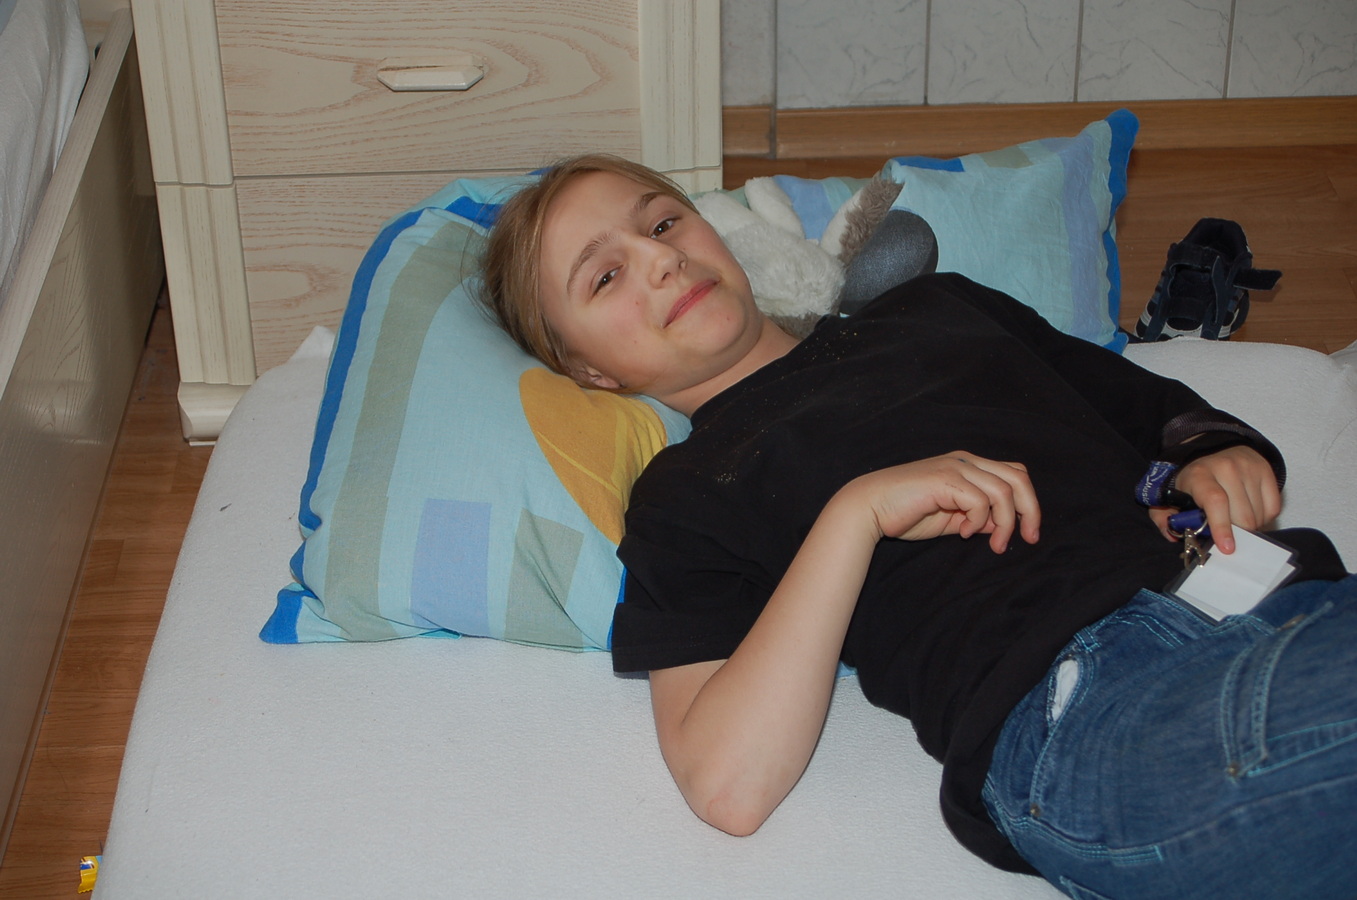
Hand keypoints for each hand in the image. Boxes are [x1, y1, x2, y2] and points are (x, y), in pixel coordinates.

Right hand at [846, 452, 1040, 553]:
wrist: (870, 508)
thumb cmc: (905, 514)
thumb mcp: (951, 519)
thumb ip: (977, 518)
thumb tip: (1001, 526)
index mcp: (968, 466)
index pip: (1014, 474)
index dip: (1028, 502)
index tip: (1028, 534)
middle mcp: (965, 460)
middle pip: (1018, 478)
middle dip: (1030, 511)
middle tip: (1027, 539)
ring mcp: (955, 467)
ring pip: (1003, 491)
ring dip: (1004, 523)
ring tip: (993, 544)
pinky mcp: (945, 478)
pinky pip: (979, 500)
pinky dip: (978, 521)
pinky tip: (962, 532)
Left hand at [1149, 445, 1280, 552]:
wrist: (1213, 449)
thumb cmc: (1192, 481)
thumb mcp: (1170, 495)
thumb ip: (1165, 518)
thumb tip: (1173, 535)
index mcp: (1199, 475)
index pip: (1216, 502)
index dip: (1222, 527)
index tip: (1227, 548)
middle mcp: (1226, 468)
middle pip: (1242, 516)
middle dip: (1236, 533)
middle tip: (1226, 533)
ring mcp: (1249, 468)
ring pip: (1259, 515)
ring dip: (1249, 526)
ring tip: (1234, 518)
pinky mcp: (1266, 470)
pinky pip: (1273, 508)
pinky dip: (1263, 517)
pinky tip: (1249, 510)